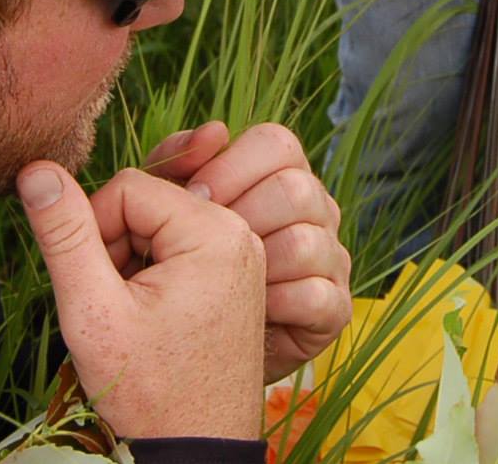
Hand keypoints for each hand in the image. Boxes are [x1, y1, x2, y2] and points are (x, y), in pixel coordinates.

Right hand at [19, 162, 265, 439]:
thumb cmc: (149, 390)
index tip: (93, 285)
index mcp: (214, 231)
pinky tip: (150, 320)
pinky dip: (154, 277)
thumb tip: (37, 168)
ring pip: (160, 227)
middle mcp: (239, 233)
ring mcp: (243, 256)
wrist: (195, 450)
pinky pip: (182, 251)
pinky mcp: (238, 278)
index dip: (93, 231)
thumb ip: (64, 234)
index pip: (127, 187)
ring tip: (132, 319)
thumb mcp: (93, 309)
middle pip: (147, 204)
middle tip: (113, 308)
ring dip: (132, 264)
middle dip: (115, 249)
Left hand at [142, 122, 351, 380]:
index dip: (229, 167)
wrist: (190, 368)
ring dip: (255, 266)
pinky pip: (316, 295)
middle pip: (297, 186)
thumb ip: (174, 164)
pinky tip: (249, 317)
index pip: (276, 142)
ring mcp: (331, 259)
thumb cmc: (170, 281)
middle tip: (199, 248)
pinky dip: (274, 307)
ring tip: (224, 285)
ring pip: (307, 241)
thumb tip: (213, 130)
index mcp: (279, 176)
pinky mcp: (335, 309)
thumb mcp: (161, 213)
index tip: (191, 199)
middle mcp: (316, 211)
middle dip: (240, 217)